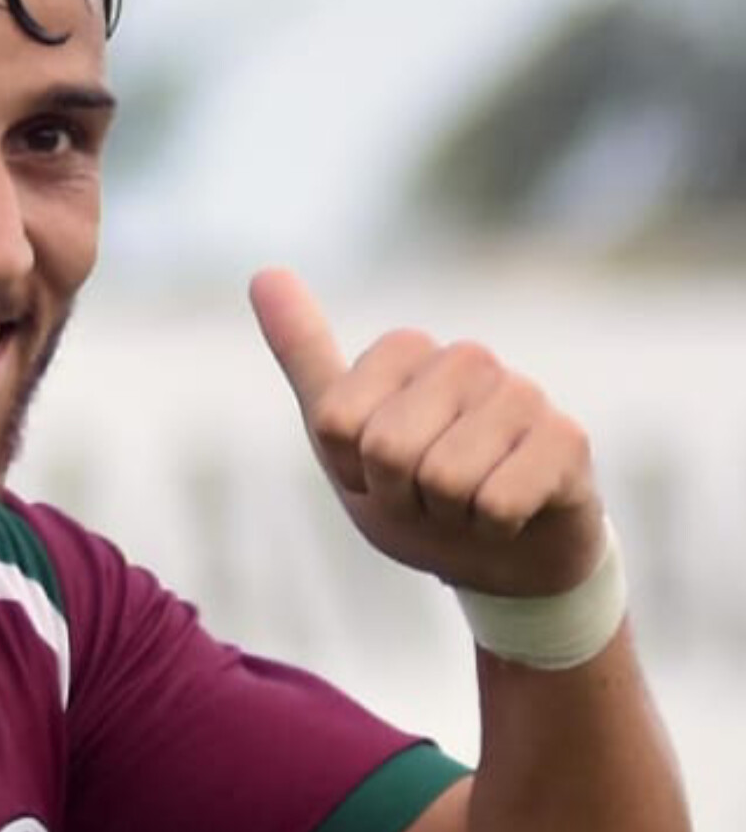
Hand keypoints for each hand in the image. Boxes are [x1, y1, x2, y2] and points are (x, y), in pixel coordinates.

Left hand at [249, 268, 604, 596]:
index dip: (352, 471)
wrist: (501, 559)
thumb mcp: (341, 436)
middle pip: (388, 448)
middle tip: (427, 497)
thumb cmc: (415, 495)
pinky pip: (497, 503)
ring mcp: (522, 393)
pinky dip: (491, 529)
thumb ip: (304, 355)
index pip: (337, 423)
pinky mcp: (568, 439)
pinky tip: (509, 517)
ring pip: (444, 478)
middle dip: (399, 496)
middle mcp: (467, 358)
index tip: (376, 475)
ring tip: (467, 505)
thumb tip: (263, 273)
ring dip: (447, 515)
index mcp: (407, 351)